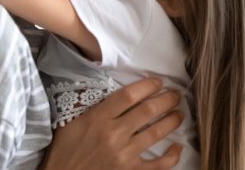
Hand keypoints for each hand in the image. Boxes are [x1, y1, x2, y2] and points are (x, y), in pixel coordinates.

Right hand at [41, 78, 183, 168]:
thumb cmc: (64, 149)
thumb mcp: (70, 121)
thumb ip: (90, 105)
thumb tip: (105, 87)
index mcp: (98, 118)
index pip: (129, 95)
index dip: (147, 85)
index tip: (158, 81)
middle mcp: (114, 134)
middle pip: (148, 110)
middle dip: (167, 99)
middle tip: (176, 94)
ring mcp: (124, 155)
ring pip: (156, 133)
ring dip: (172, 121)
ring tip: (180, 113)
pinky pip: (159, 165)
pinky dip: (172, 156)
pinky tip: (178, 147)